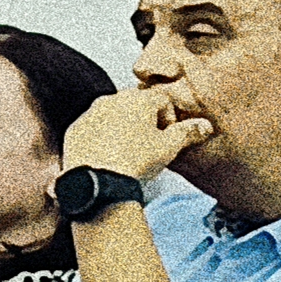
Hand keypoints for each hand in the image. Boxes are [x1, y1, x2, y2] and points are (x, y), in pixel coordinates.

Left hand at [66, 82, 204, 191]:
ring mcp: (90, 113)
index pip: (162, 100)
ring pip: (113, 114)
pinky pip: (94, 127)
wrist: (99, 182)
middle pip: (136, 104)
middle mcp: (110, 100)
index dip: (169, 119)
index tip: (167, 137)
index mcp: (136, 100)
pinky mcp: (75, 129)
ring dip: (123, 126)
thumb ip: (188, 132)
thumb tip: (205, 125)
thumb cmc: (137, 161)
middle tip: (150, 144)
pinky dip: (102, 136)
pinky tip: (109, 155)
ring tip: (129, 151)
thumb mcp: (169, 147)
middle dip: (146, 120)